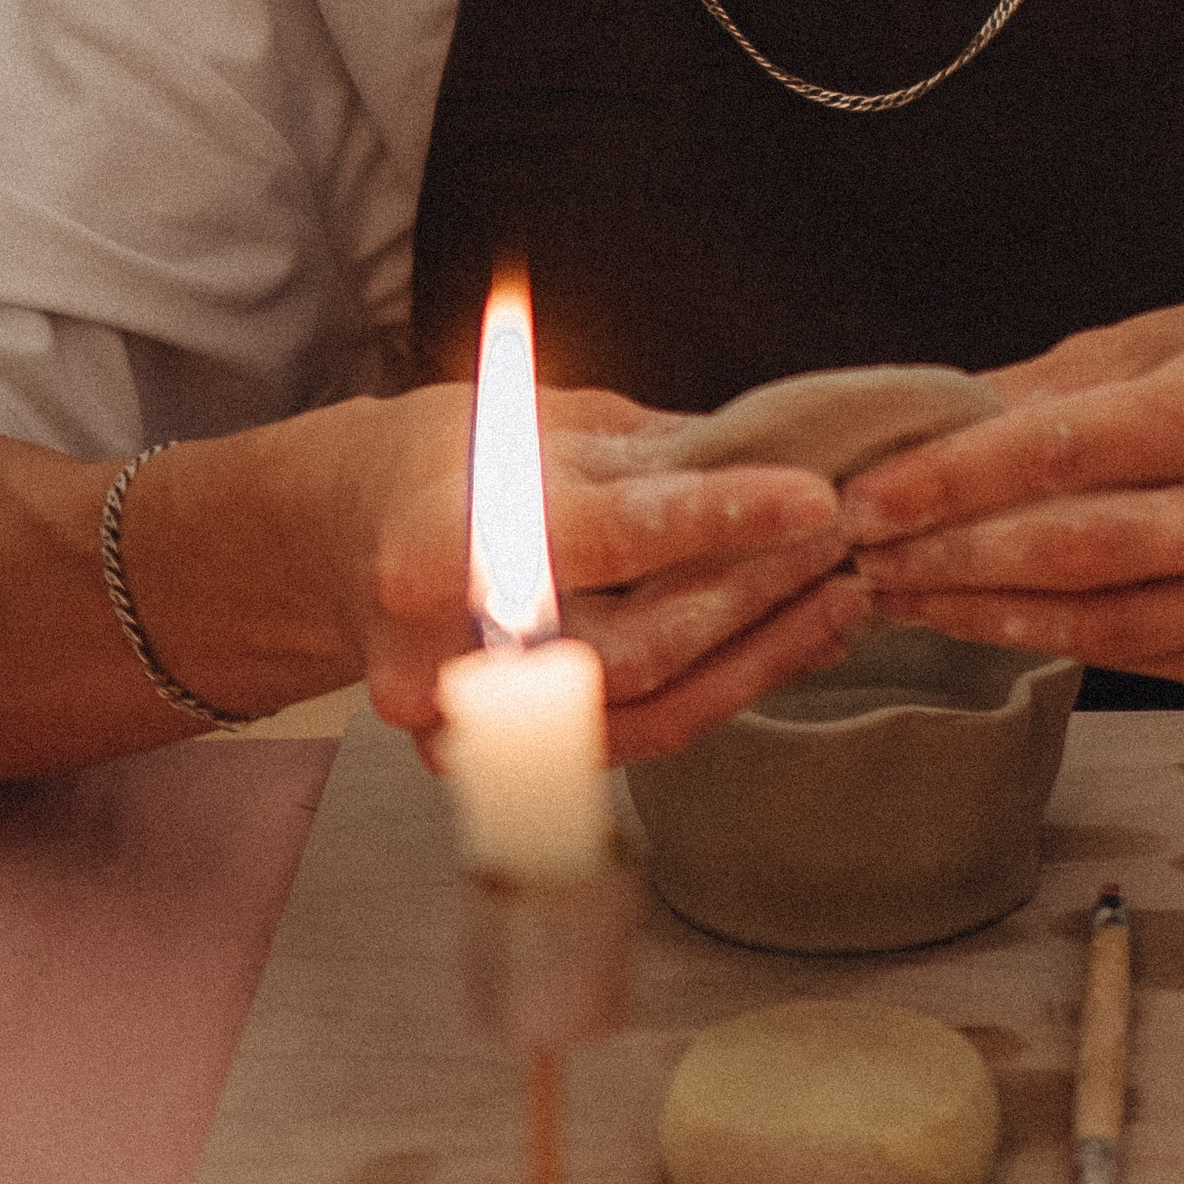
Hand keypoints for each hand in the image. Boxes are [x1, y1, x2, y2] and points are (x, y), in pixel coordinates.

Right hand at [331, 384, 871, 759]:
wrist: (341, 537)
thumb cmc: (449, 458)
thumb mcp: (541, 418)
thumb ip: (650, 451)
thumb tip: (780, 453)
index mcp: (447, 537)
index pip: (611, 537)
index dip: (722, 519)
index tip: (813, 499)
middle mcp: (444, 648)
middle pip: (637, 646)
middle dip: (758, 594)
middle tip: (841, 543)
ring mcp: (464, 726)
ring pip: (647, 711)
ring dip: (761, 655)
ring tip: (840, 598)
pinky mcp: (494, 765)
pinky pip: (632, 739)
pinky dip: (720, 691)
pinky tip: (786, 646)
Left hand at [838, 300, 1183, 688]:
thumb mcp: (1159, 338)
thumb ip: (1046, 385)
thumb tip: (919, 422)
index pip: (1073, 449)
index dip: (958, 478)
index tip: (869, 495)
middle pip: (1082, 549)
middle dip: (953, 555)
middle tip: (861, 556)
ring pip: (1104, 623)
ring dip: (984, 612)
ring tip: (901, 594)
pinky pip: (1138, 660)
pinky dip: (1047, 642)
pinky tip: (980, 619)